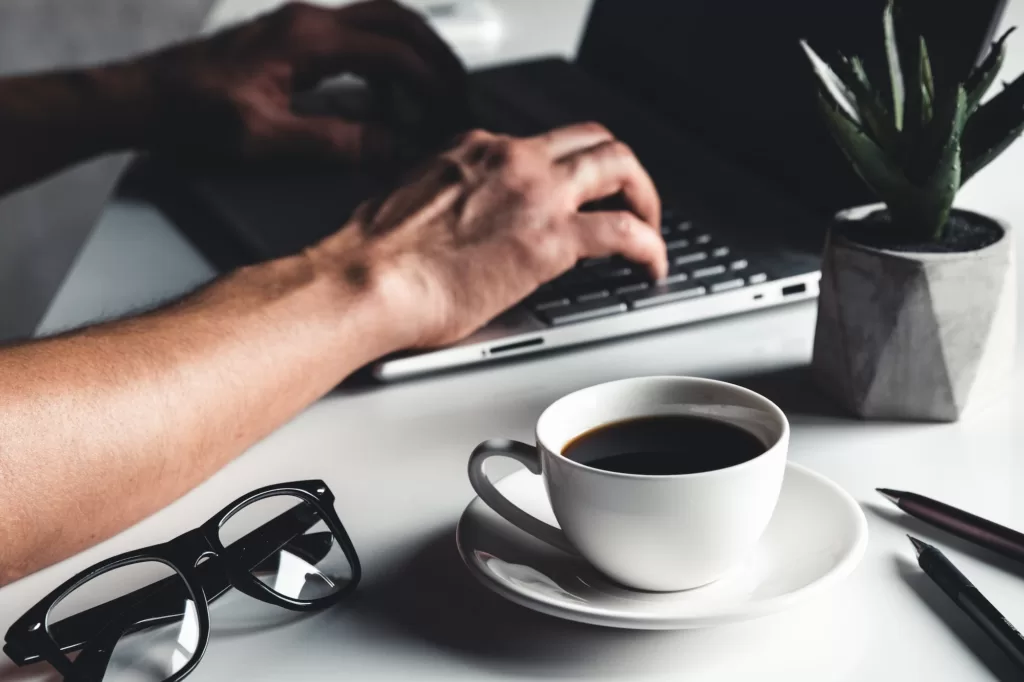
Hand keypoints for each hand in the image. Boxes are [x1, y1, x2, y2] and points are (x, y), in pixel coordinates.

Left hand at [133, 0, 466, 164]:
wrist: (147, 100)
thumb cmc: (193, 115)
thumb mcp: (266, 138)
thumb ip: (335, 141)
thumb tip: (391, 145)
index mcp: (308, 39)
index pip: (394, 51)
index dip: (432, 84)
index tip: (452, 113)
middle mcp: (310, 22)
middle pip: (398, 20)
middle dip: (436, 56)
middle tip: (459, 94)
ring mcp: (303, 27)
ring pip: (381, 23)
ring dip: (414, 55)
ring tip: (432, 97)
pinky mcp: (295, 41)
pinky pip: (358, 40)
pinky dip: (386, 64)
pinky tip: (386, 100)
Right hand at [310, 123, 668, 348]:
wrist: (367, 280)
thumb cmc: (377, 257)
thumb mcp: (414, 204)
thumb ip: (451, 201)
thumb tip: (465, 226)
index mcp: (477, 150)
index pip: (543, 144)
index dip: (571, 168)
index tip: (578, 193)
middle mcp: (512, 159)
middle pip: (594, 140)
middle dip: (624, 171)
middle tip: (633, 202)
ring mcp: (536, 193)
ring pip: (620, 167)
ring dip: (646, 198)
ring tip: (652, 231)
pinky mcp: (552, 238)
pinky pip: (625, 232)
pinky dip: (651, 247)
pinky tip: (653, 267)